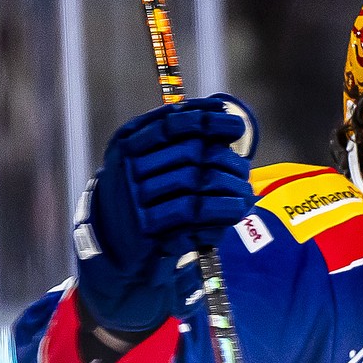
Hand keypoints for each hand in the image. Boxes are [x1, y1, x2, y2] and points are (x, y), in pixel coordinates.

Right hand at [76, 94, 257, 332]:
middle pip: (190, 152)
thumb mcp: (154, 166)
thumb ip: (182, 143)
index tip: (237, 125)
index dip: (209, 120)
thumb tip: (223, 113)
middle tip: (245, 170)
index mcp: (128, 142)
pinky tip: (237, 210)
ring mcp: (134, 196)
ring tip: (246, 193)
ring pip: (194, 181)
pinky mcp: (146, 226)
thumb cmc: (146, 202)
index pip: (173, 122)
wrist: (115, 250)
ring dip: (228, 186)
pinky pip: (192, 212)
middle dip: (225, 159)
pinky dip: (221, 209)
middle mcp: (127, 165)